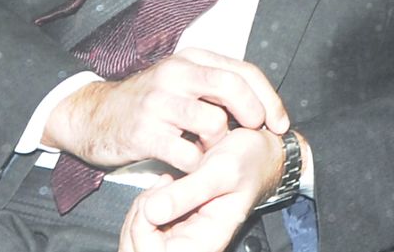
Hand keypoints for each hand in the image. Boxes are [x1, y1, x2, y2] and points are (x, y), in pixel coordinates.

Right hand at [44, 48, 289, 171]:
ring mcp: (159, 103)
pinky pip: (188, 154)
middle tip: (257, 132)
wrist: (92, 115)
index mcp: (191, 59)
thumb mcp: (181, 80)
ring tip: (211, 148)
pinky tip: (191, 162)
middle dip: (255, 113)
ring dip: (221, 144)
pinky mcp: (145, 133)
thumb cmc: (148, 102)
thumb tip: (262, 103)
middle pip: (233, 87)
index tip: (280, 122)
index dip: (269, 98)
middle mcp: (176, 74)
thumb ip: (216, 84)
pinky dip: (197, 164)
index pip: (244, 71)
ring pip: (214, 123)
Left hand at [118, 128, 290, 251]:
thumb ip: (189, 191)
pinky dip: (144, 205)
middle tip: (161, 185)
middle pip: (138, 249)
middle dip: (137, 217)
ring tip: (163, 184)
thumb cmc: (249, 161)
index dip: (143, 227)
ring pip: (136, 240)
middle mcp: (191, 244)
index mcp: (206, 242)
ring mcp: (180, 236)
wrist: (258, 151)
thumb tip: (152, 212)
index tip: (157, 194)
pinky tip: (162, 186)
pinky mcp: (174, 224)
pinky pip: (142, 226)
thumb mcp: (222, 170)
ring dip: (139, 209)